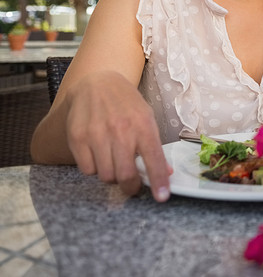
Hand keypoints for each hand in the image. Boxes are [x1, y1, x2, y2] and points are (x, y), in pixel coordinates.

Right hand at [64, 73, 170, 200]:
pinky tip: (98, 154)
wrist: (97, 83)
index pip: (154, 159)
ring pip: (106, 175)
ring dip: (111, 175)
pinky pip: (87, 169)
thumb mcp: (147, 118)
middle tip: (131, 185)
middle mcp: (121, 130)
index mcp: (143, 125)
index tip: (161, 197)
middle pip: (126, 175)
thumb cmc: (126, 104)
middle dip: (130, 186)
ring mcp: (97, 133)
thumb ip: (154, 147)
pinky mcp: (78, 137)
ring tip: (113, 161)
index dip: (158, 181)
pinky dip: (94, 168)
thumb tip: (166, 173)